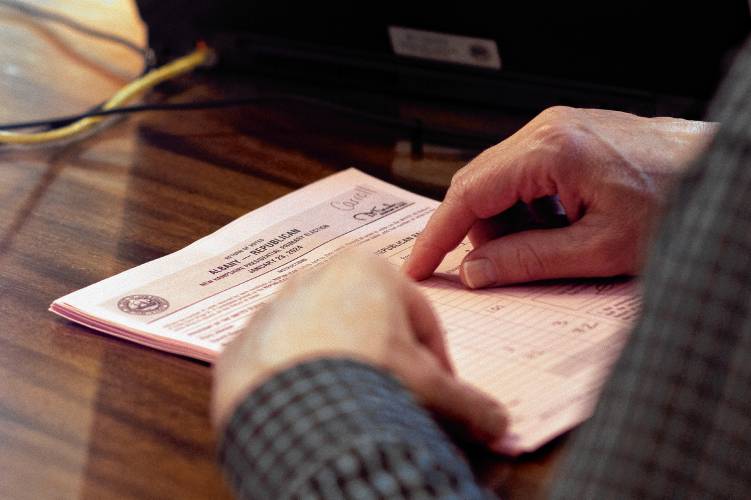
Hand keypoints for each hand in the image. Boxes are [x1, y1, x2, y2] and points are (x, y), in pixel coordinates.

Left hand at [212, 253, 506, 448]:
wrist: (292, 409)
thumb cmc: (367, 379)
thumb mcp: (431, 390)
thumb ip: (470, 404)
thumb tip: (499, 424)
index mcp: (369, 267)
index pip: (422, 319)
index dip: (438, 363)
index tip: (441, 395)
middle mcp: (317, 276)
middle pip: (371, 327)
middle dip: (388, 364)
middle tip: (398, 403)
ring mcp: (276, 307)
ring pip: (327, 341)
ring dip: (345, 371)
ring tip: (355, 409)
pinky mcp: (246, 341)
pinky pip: (286, 362)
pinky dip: (303, 383)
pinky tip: (316, 410)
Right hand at [404, 106, 716, 286]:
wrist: (722, 174)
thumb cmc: (677, 203)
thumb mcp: (600, 249)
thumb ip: (529, 260)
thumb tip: (477, 270)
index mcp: (551, 151)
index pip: (468, 194)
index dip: (437, 235)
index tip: (418, 264)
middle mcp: (548, 130)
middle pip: (478, 185)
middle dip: (475, 233)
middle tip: (488, 271)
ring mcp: (558, 129)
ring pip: (499, 182)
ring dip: (506, 223)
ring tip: (547, 249)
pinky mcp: (568, 137)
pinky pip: (524, 175)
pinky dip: (527, 209)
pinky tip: (558, 229)